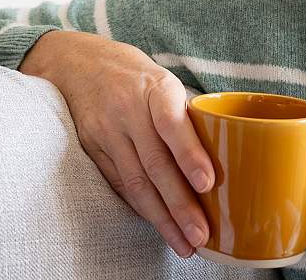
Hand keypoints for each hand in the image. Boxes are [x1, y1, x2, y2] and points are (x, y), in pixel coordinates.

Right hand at [20, 31, 213, 256]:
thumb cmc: (137, 77)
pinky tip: (159, 225)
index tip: (207, 183)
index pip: (171, 122)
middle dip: (180, 205)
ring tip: (183, 243)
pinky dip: (141, 208)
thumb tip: (226, 159)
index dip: (189, 154)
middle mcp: (127, 109)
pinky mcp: (91, 147)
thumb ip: (188, 117)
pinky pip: (119, 184)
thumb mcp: (165, 82)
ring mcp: (106, 130)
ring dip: (162, 218)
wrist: (79, 63)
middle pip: (155, 163)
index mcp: (154, 88)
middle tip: (200, 234)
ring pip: (135, 182)